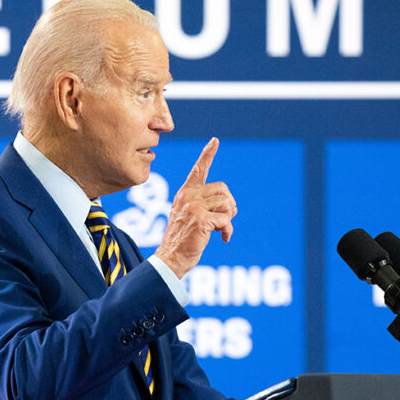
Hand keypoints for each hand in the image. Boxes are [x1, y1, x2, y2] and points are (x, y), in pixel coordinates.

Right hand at [154, 138, 236, 277]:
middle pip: (223, 189)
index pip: (197, 170)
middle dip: (229, 205)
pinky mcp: (201, 220)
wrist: (170, 258)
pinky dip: (228, 230)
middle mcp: (188, 197)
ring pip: (226, 203)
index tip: (215, 141)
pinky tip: (223, 238)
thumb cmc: (181, 240)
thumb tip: (229, 204)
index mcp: (184, 194)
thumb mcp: (188, 217)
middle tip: (225, 219)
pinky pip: (226, 219)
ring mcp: (194, 207)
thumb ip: (202, 205)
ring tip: (221, 229)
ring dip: (229, 218)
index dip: (207, 155)